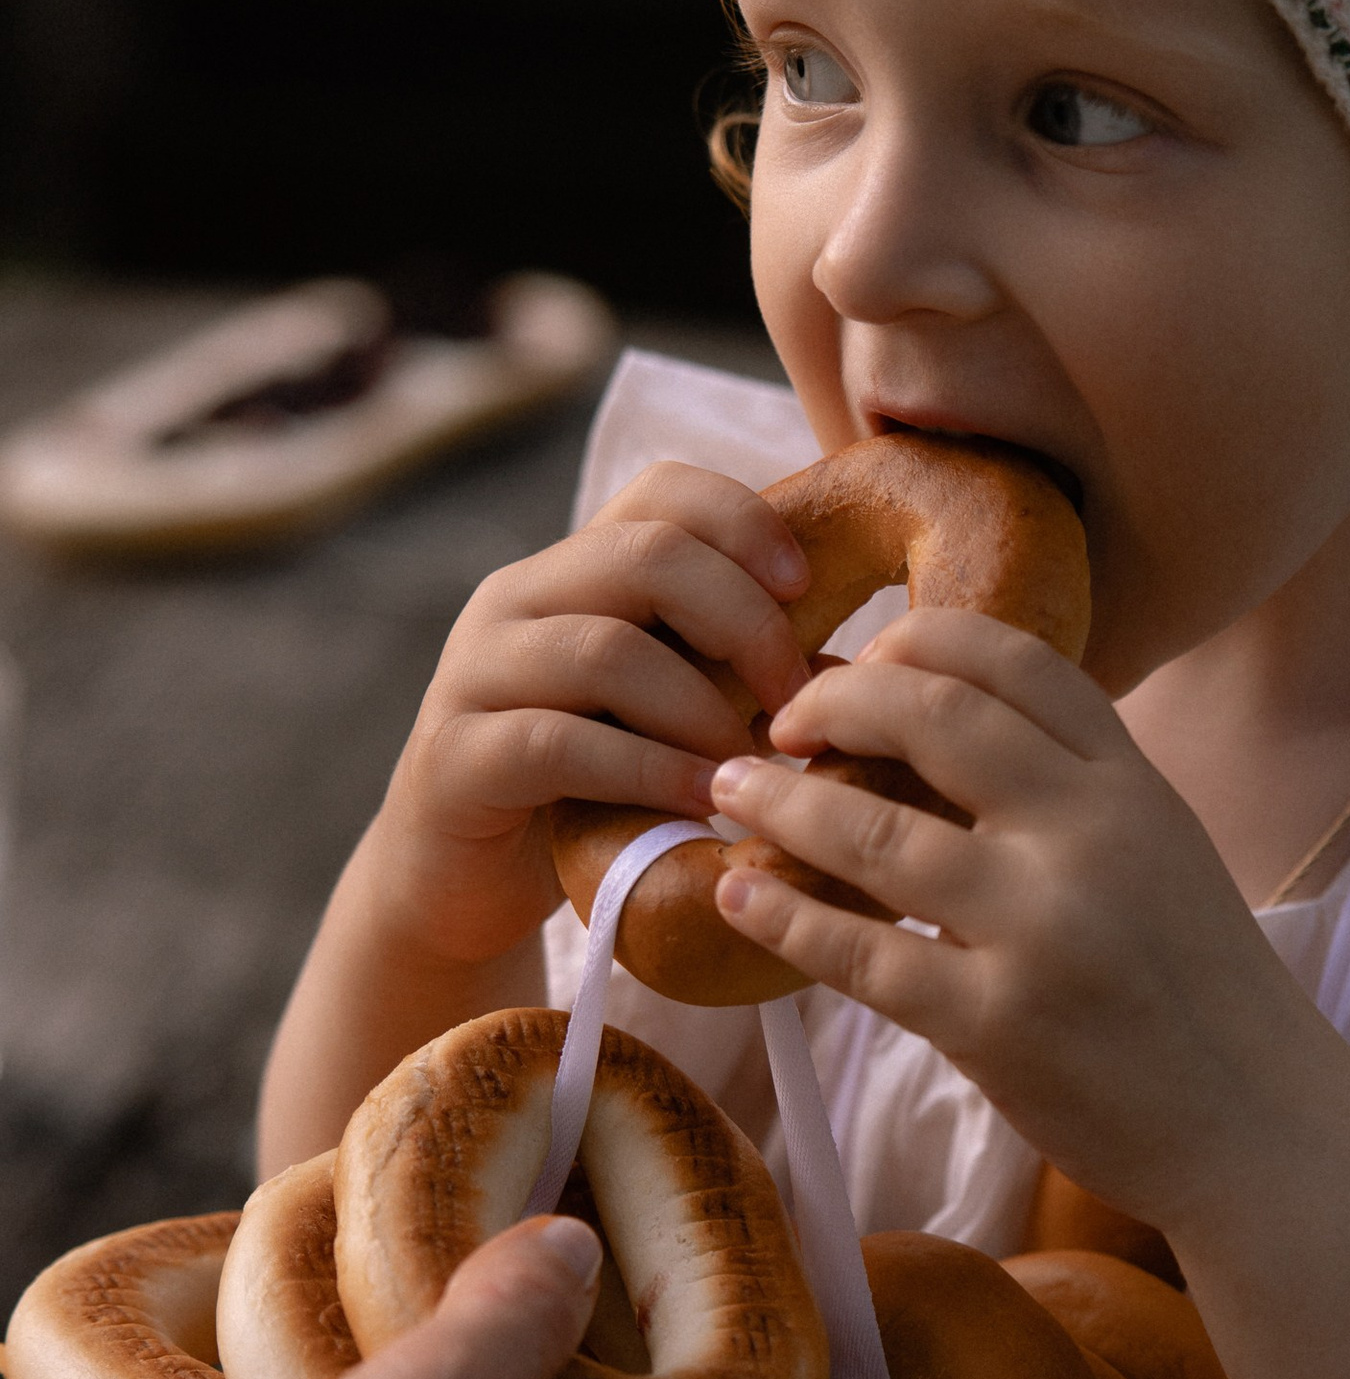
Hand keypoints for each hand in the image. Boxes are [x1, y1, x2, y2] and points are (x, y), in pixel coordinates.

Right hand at [366, 462, 816, 966]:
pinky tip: (698, 803)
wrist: (465, 887)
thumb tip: (865, 666)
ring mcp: (475, 672)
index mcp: (574, 570)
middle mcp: (517, 599)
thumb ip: (738, 675)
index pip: (664, 490)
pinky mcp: (455, 756)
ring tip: (749, 766)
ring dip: (700, 708)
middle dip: (744, 622)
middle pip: (647, 553)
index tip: (808, 591)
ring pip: (604, 648)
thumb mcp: (672, 717)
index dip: (747, 522)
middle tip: (793, 698)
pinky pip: (558, 742)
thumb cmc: (593, 794)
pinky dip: (645, 770)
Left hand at [704, 609, 1341, 1237]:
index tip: (859, 659)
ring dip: (781, 800)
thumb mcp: (1160, 855)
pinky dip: (784, 915)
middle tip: (779, 722)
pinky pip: (862, 954)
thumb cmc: (1198, 992)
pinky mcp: (998, 1026)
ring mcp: (1042, 930)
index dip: (913, 640)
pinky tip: (738, 897)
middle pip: (930, 713)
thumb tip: (939, 729)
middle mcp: (1091, 836)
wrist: (1261, 1128)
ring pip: (875, 830)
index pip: (1012, 658)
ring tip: (732, 789)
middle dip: (831, 701)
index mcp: (1133, 785)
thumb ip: (1073, 790)